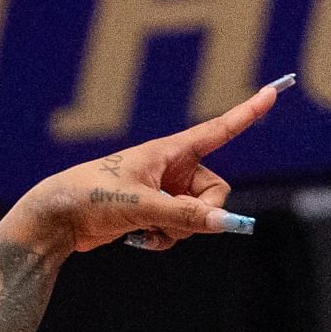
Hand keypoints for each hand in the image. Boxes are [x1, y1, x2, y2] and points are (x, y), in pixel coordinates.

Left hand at [20, 78, 290, 254]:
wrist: (57, 219)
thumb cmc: (92, 198)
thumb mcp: (141, 205)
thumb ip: (185, 216)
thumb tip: (225, 223)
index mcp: (169, 151)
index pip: (218, 130)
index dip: (247, 113)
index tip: (273, 91)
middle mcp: (171, 168)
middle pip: (216, 192)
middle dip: (203, 213)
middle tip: (174, 222)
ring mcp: (164, 192)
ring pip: (199, 216)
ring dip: (181, 230)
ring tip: (147, 231)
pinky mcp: (153, 214)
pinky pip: (180, 229)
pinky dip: (167, 238)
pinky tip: (140, 240)